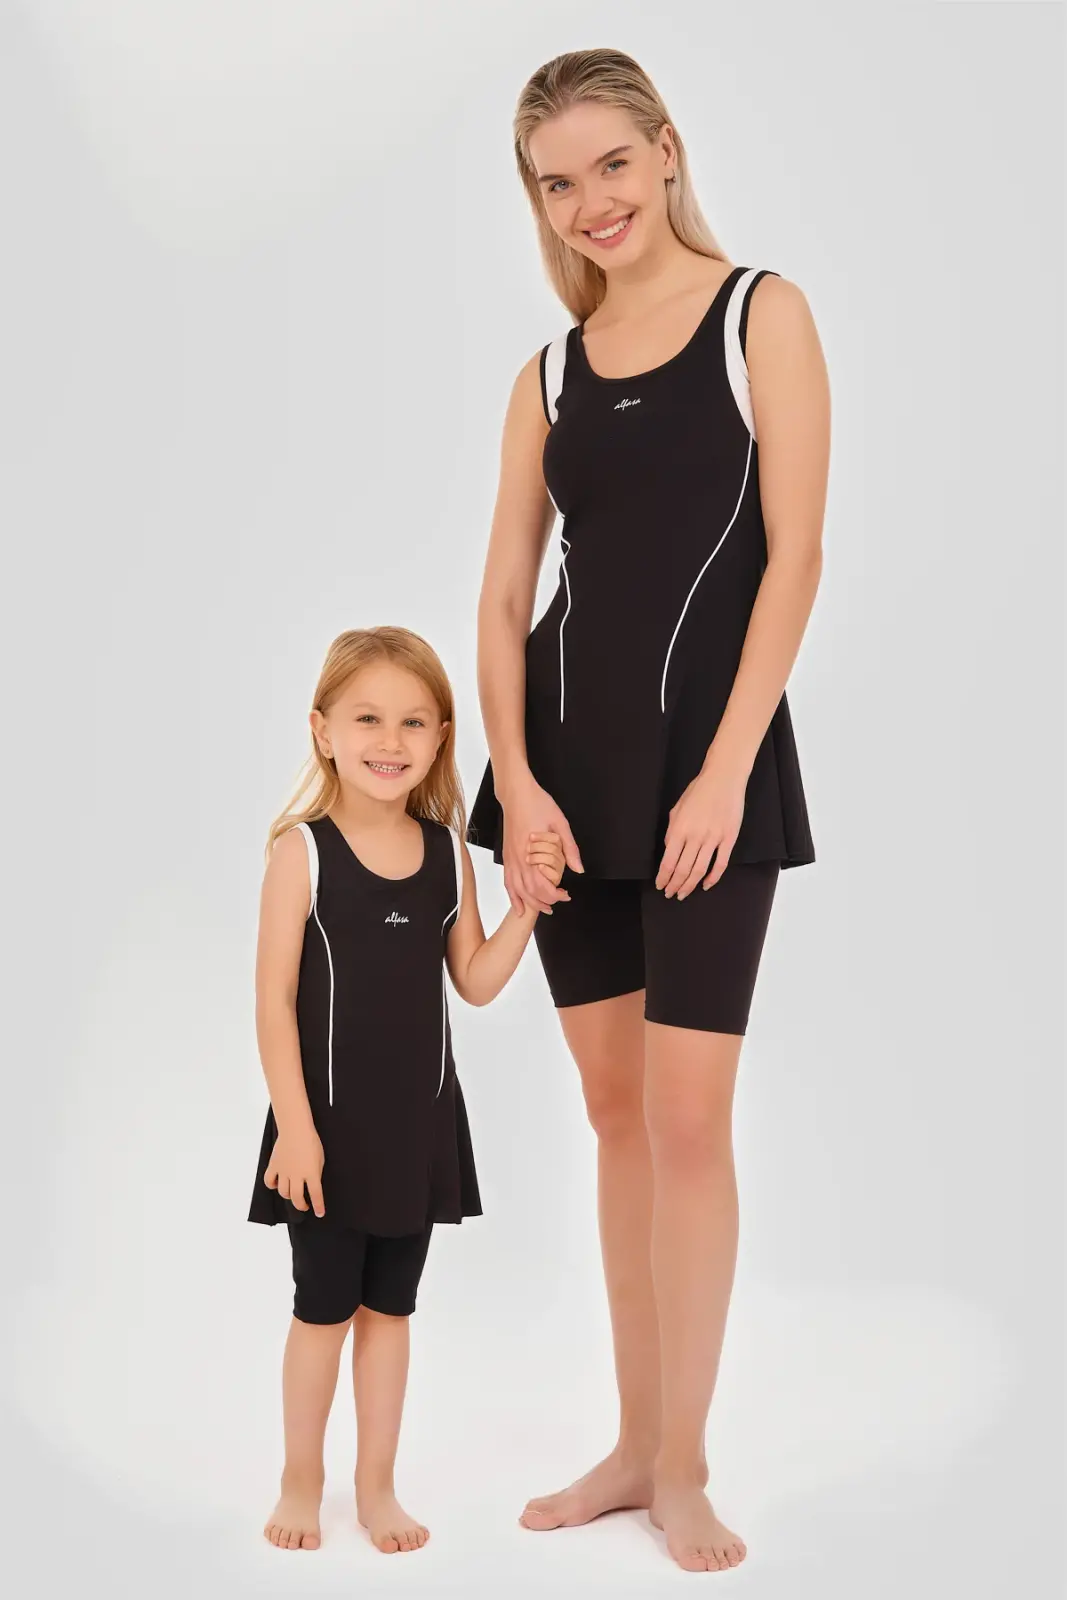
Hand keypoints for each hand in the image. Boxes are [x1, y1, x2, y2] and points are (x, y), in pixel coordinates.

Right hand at [263, 1126, 324, 1216]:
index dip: (318, 1206)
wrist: (296, 1128)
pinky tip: (278, 1184)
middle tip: (305, 1206)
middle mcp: (297, 1174)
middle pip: (297, 1198)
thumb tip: (312, 1185)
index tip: (319, 1213)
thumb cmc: (311, 1141)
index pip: (316, 1195)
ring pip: (284, 1192)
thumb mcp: (320, 1159)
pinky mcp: (274, 1166)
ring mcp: (284, 1171)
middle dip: (302, 1206)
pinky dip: (273, 1186)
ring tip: (294, 1194)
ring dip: (289, 1196)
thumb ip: (315, 1173)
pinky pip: (269, 1181)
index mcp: (311, 1172)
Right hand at [501, 772, 582, 915]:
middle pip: (530, 891)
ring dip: (529, 903)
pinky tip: (518, 905)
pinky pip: (507, 881)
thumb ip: (570, 849)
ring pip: (517, 890)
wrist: (516, 793)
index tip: (566, 894)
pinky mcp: (506, 856)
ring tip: (542, 909)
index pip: (543, 885)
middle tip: (559, 901)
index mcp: (532, 852)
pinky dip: (512, 896)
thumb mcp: (560, 824)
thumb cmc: (538, 805)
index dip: (555, 895)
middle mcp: (518, 859)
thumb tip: (578, 869)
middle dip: (545, 901)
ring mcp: (510, 859)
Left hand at [655, 758, 746, 898]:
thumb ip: (672, 831)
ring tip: (683, 894)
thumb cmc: (698, 791)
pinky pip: (720, 864)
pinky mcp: (729, 838)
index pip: (668, 861)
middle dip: (674, 885)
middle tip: (670, 894)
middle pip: (683, 870)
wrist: (723, 779)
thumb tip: (670, 850)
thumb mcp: (677, 809)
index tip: (660, 886)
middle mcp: (695, 836)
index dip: (663, 877)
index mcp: (679, 829)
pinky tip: (706, 885)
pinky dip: (713, 878)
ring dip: (690, 885)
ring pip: (700, 871)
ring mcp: (714, 838)